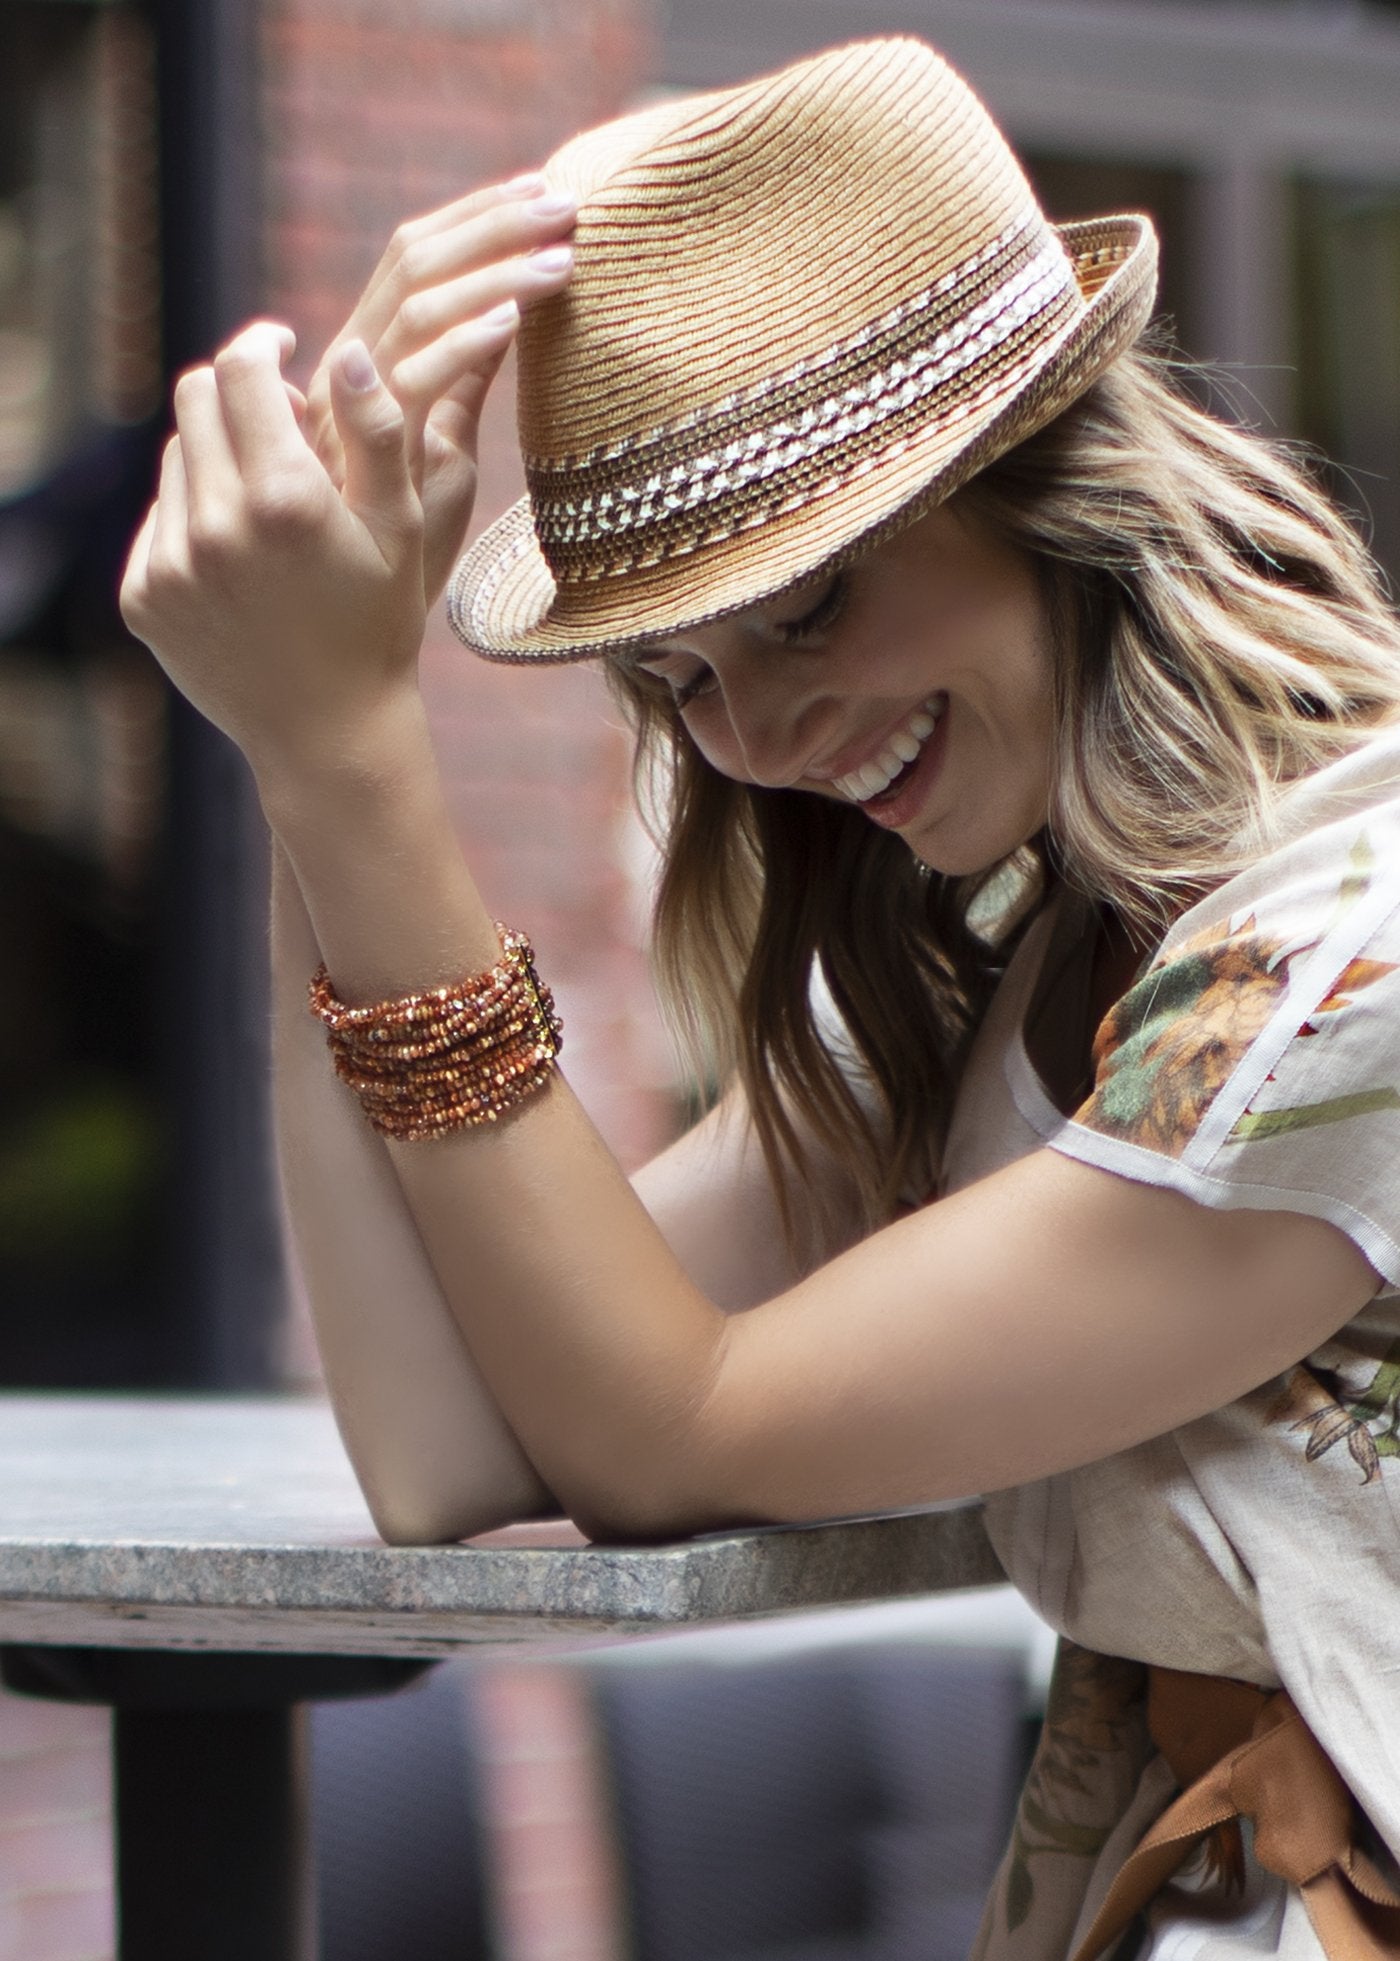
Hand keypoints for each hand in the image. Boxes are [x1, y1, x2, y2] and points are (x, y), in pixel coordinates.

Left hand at [120, 320, 430, 784]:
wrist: (328, 731)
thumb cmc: (377, 624)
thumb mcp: (400, 528)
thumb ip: (376, 433)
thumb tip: (349, 351)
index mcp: (284, 497)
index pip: (241, 369)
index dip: (261, 341)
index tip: (280, 342)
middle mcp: (216, 524)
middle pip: (196, 399)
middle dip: (236, 393)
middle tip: (279, 422)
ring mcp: (171, 563)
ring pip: (177, 458)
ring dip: (217, 458)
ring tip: (267, 503)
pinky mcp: (143, 596)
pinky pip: (158, 520)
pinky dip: (193, 516)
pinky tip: (240, 555)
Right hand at [304, 175, 575, 604]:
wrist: (356, 632)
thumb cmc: (396, 549)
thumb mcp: (444, 453)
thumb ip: (464, 384)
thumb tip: (509, 315)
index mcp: (368, 363)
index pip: (413, 258)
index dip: (476, 217)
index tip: (544, 189)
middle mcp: (351, 372)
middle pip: (412, 258)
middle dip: (493, 221)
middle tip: (566, 199)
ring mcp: (353, 409)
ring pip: (415, 304)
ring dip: (494, 270)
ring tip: (562, 253)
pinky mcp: (370, 455)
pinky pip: (413, 379)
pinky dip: (464, 341)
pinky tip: (516, 318)